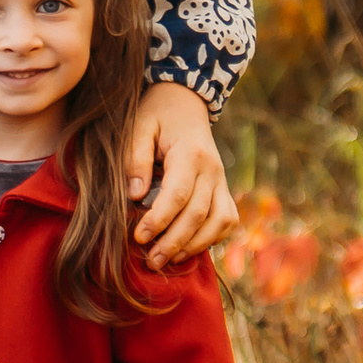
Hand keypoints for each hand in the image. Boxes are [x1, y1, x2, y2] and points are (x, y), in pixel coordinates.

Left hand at [126, 80, 239, 261]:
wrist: (184, 102)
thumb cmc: (156, 115)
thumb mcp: (139, 127)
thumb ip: (135, 158)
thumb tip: (135, 196)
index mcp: (191, 153)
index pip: (178, 194)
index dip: (159, 220)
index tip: (138, 237)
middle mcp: (213, 169)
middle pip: (199, 214)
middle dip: (174, 241)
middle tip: (151, 260)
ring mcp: (222, 180)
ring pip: (220, 222)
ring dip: (195, 245)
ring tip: (168, 260)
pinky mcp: (224, 189)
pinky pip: (227, 220)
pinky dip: (213, 238)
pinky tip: (189, 248)